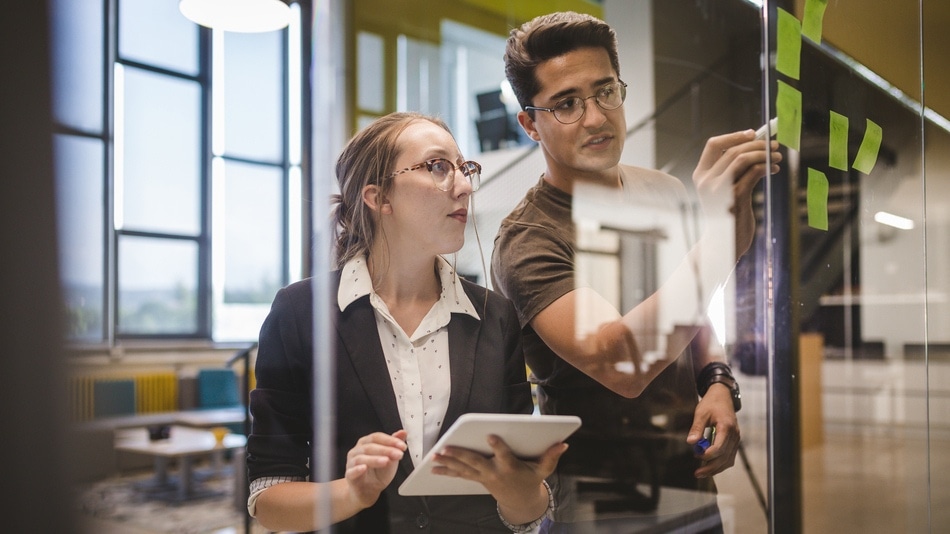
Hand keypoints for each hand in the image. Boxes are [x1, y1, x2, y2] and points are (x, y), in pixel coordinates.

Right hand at [344, 429, 407, 508]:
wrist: (368, 490)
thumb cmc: (378, 472)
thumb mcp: (390, 458)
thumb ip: (395, 445)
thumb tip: (403, 432)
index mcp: (366, 443)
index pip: (377, 437)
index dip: (390, 440)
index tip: (402, 446)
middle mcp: (357, 450)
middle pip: (370, 446)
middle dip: (386, 450)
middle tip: (398, 454)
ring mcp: (352, 462)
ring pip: (361, 458)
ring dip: (375, 459)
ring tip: (386, 461)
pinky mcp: (349, 475)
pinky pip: (351, 471)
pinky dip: (358, 469)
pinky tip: (364, 468)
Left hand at [431, 434, 566, 521]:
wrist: (520, 502)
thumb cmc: (531, 480)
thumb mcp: (543, 471)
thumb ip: (551, 457)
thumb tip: (564, 444)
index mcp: (511, 467)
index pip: (504, 455)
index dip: (498, 446)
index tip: (491, 435)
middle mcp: (494, 473)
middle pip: (476, 462)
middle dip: (460, 455)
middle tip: (445, 448)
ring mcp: (484, 477)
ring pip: (464, 469)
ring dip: (448, 463)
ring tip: (434, 457)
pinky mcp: (477, 479)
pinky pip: (460, 475)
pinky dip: (447, 471)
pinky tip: (434, 467)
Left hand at [686, 384, 739, 477]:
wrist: (722, 396)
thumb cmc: (711, 404)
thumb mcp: (701, 413)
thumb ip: (696, 428)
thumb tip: (691, 442)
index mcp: (726, 427)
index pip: (720, 447)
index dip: (708, 455)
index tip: (697, 456)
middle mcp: (734, 435)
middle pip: (724, 457)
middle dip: (711, 467)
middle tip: (697, 473)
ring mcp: (736, 439)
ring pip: (728, 460)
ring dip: (716, 468)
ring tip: (701, 473)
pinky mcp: (734, 442)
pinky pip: (729, 457)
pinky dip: (720, 464)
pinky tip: (709, 466)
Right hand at [692, 130, 782, 256]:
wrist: (723, 243)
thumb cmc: (726, 216)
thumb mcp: (722, 190)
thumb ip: (730, 170)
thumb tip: (753, 145)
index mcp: (700, 176)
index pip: (713, 145)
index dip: (734, 136)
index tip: (753, 133)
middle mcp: (706, 181)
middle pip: (733, 150)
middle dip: (757, 144)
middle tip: (774, 146)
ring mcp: (719, 189)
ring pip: (743, 159)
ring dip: (764, 154)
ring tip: (777, 157)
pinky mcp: (735, 197)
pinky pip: (753, 173)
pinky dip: (766, 167)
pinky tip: (773, 170)